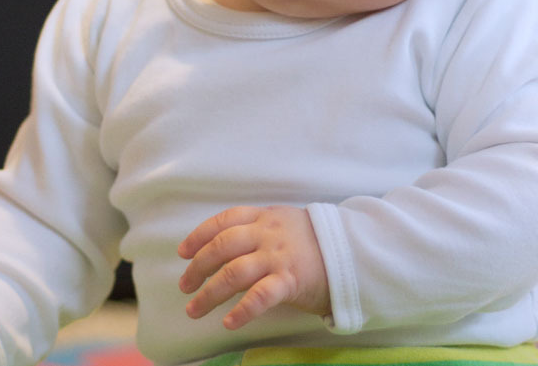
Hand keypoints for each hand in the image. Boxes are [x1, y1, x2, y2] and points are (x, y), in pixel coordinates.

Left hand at [177, 205, 329, 329]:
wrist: (354, 252)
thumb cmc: (316, 242)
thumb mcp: (285, 224)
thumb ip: (259, 230)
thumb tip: (224, 248)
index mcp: (265, 216)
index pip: (224, 220)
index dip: (199, 235)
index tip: (183, 252)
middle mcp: (268, 233)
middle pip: (222, 246)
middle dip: (198, 267)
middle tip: (184, 287)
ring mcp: (279, 256)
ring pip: (234, 273)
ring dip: (209, 294)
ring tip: (195, 310)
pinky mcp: (291, 280)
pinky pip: (260, 296)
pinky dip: (241, 310)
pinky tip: (228, 321)